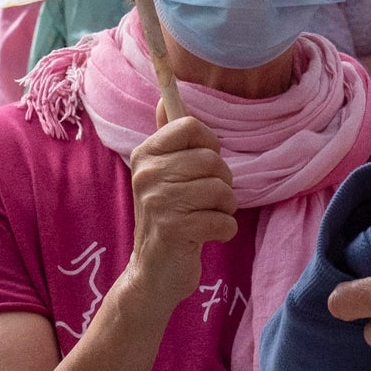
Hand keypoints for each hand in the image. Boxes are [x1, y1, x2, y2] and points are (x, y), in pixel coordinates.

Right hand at [122, 116, 236, 307]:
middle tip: (206, 201)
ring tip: (205, 218)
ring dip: (225, 209)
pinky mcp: (175, 231)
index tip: (202, 167)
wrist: (153, 272)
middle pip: (212, 160)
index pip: (191, 126)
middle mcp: (147, 175)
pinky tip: (206, 236)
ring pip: (222, 190)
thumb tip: (165, 97)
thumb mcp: (161, 175)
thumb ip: (167, 137)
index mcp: (145, 154)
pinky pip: (225, 221)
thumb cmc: (167, 218)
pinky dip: (224, 231)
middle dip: (222, 183)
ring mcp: (159, 203)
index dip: (209, 145)